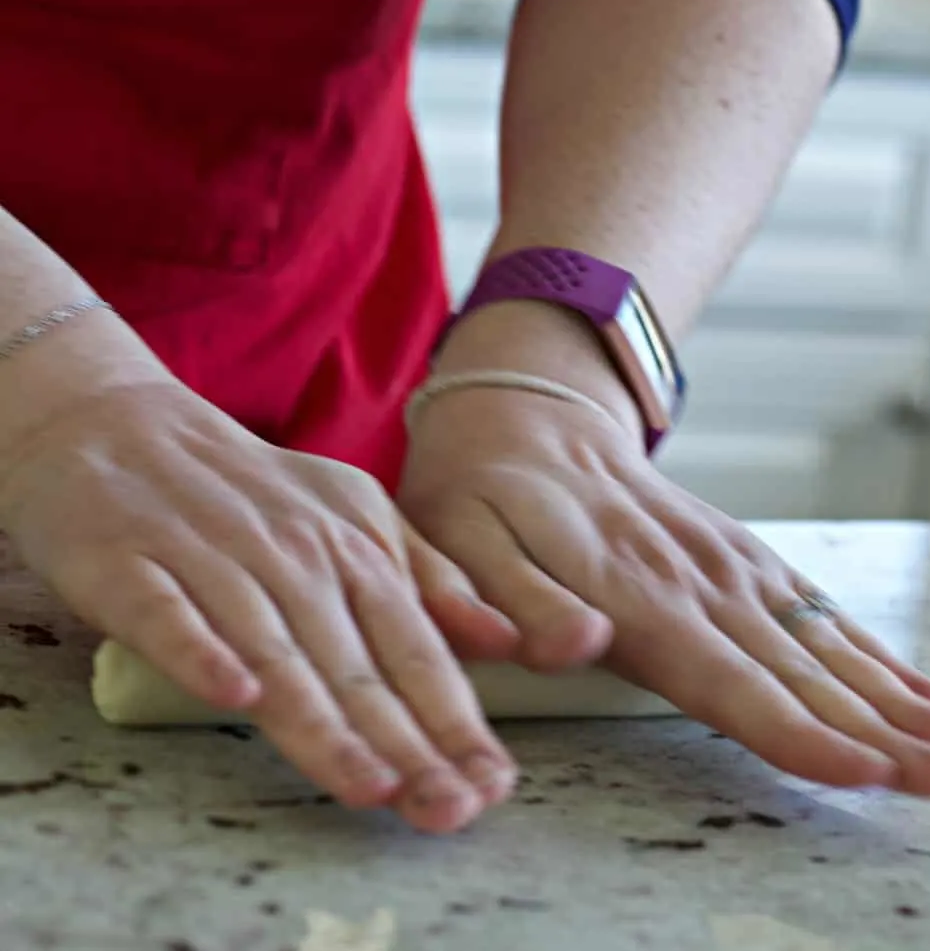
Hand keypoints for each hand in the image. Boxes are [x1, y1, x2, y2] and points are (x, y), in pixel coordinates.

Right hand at [0, 381, 519, 832]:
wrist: (120, 426)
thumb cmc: (251, 492)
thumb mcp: (353, 515)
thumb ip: (424, 577)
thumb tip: (502, 640)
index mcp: (353, 548)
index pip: (413, 646)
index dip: (452, 717)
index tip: (490, 782)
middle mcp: (293, 557)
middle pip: (355, 664)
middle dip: (407, 743)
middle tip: (450, 809)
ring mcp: (211, 559)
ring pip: (276, 652)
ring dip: (322, 721)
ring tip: (371, 784)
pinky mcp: (129, 565)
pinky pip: (170, 615)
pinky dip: (202, 652)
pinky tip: (235, 695)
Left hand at [399, 310, 929, 797]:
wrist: (522, 413)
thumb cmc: (480, 490)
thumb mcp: (457, 537)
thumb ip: (514, 596)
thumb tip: (582, 644)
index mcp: (622, 587)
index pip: (717, 672)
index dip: (787, 726)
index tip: (860, 769)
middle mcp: (688, 575)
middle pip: (787, 664)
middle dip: (868, 726)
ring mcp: (719, 557)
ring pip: (813, 634)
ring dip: (884, 690)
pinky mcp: (732, 547)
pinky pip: (809, 599)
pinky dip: (861, 643)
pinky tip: (910, 680)